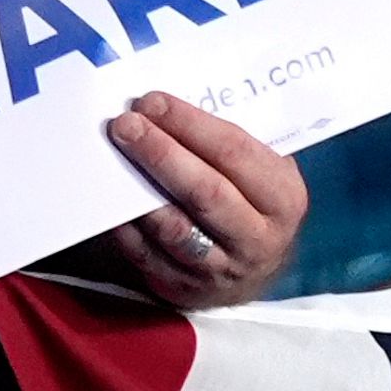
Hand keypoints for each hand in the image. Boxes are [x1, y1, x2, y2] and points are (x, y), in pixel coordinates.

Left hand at [103, 92, 304, 307]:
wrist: (252, 268)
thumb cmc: (250, 199)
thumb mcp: (260, 169)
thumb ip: (226, 142)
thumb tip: (167, 106)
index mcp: (283, 198)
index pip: (235, 153)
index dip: (190, 124)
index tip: (153, 102)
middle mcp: (257, 239)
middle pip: (205, 192)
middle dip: (161, 153)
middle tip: (125, 124)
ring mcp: (221, 269)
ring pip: (175, 228)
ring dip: (137, 190)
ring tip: (111, 156)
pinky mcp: (185, 288)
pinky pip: (147, 256)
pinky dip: (124, 226)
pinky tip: (108, 198)